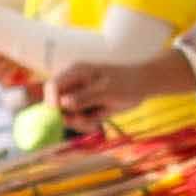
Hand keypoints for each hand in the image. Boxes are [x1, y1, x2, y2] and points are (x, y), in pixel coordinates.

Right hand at [54, 50, 192, 116]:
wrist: (143, 84)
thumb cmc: (126, 84)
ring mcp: (78, 94)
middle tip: (88, 123)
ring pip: (67, 114)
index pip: (52, 87)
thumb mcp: (106, 91)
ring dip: (80, 122)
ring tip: (99, 119)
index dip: (52, 103)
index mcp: (75, 72)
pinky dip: (87, 122)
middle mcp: (73, 83)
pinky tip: (101, 117)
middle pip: (56, 104)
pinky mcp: (86, 104)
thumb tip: (63, 103)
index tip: (65, 117)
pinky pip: (79, 118)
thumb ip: (84, 97)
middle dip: (69, 117)